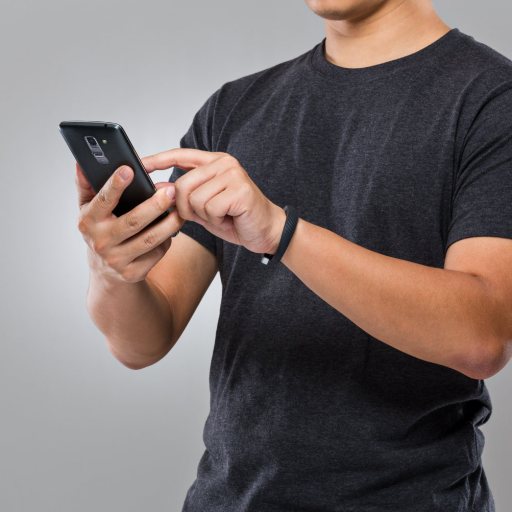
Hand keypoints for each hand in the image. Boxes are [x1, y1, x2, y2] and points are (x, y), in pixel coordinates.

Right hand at [75, 162, 183, 283]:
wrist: (106, 271)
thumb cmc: (101, 230)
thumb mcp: (89, 209)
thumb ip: (87, 185)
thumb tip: (82, 163)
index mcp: (88, 221)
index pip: (102, 201)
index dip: (115, 185)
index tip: (128, 169)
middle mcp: (100, 242)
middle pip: (133, 221)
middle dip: (155, 205)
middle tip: (171, 191)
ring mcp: (117, 260)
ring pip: (150, 239)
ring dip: (169, 223)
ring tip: (180, 209)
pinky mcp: (133, 273)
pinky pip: (156, 253)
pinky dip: (167, 240)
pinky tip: (173, 229)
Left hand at [142, 149, 286, 253]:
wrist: (266, 232)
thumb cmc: (236, 218)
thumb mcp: (203, 207)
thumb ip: (182, 197)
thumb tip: (157, 188)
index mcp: (215, 162)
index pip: (180, 155)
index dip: (158, 160)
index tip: (139, 165)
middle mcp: (224, 163)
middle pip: (182, 184)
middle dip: (187, 208)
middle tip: (205, 216)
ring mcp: (233, 174)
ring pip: (195, 198)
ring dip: (204, 216)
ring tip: (221, 216)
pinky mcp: (241, 189)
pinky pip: (210, 208)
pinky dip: (216, 220)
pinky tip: (230, 218)